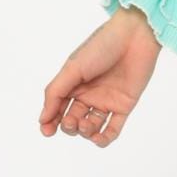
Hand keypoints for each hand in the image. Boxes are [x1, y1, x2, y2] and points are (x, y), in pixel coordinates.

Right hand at [39, 6, 159, 146]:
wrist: (134, 37)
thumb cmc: (101, 47)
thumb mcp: (72, 69)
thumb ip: (55, 93)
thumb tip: (42, 119)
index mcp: (73, 83)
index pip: (57, 108)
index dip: (50, 121)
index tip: (46, 131)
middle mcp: (88, 94)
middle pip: (73, 119)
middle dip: (69, 125)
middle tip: (72, 121)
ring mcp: (106, 100)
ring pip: (91, 127)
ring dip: (85, 132)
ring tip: (85, 125)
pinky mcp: (124, 105)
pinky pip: (113, 129)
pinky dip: (105, 138)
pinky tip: (98, 138)